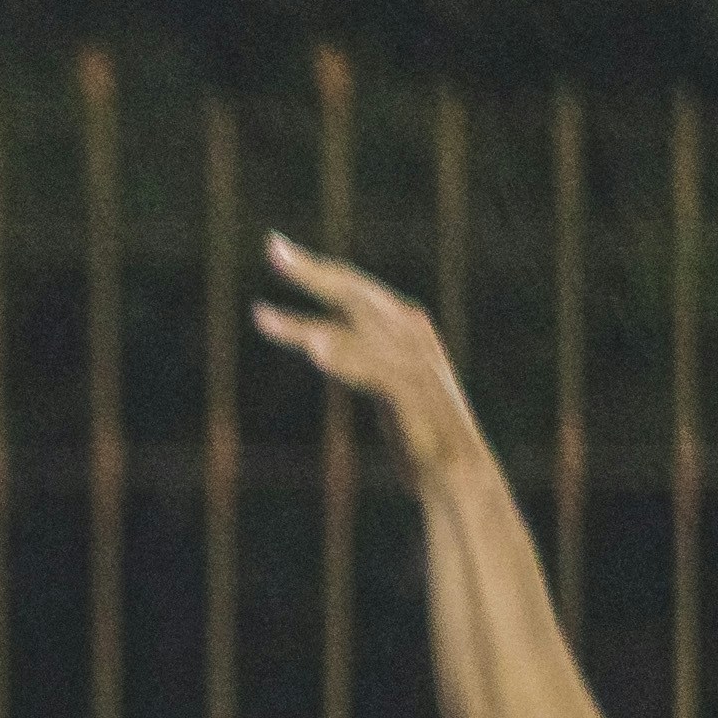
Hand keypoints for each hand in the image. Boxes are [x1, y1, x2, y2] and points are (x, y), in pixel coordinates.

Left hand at [252, 234, 491, 471]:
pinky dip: (347, 359)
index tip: (276, 246)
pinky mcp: (415, 399)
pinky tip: (315, 350)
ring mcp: (414, 366)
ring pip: (355, 332)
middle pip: (355, 294)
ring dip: (304, 325)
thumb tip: (318, 338)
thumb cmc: (417, 429)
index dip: (316, 266)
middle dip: (311, 271)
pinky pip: (377, 372)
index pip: (354, 288)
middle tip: (271, 247)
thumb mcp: (382, 384)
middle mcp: (411, 337)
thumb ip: (356, 357)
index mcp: (405, 329)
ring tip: (260, 315)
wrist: (458, 472)